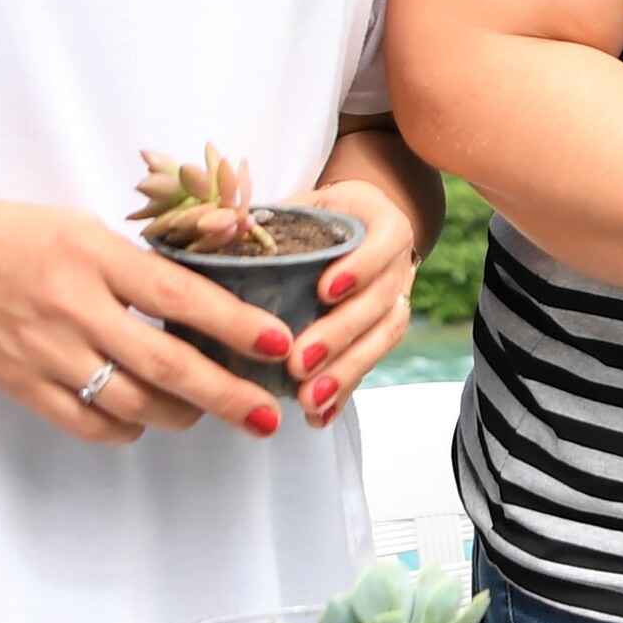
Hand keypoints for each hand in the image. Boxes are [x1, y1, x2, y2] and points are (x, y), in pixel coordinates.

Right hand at [0, 193, 293, 445]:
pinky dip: (126, 430)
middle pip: (166, 365)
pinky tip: (144, 421)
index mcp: (94, 256)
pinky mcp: (20, 385)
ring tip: (208, 410)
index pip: (181, 296)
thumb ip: (136, 265)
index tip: (278, 343)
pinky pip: (87, 424)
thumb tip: (202, 302)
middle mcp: (74, 307)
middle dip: (227, 395)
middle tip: (266, 415)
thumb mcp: (80, 229)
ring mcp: (45, 352)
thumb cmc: (7, 235)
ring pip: (132, 404)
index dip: (235, 324)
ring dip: (181, 415)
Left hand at [287, 173, 423, 425]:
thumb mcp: (296, 205)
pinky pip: (370, 364)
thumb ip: (263, 217)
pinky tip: (318, 416)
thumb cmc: (314, 215)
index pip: (385, 242)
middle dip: (341, 334)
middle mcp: (398, 265)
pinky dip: (344, 393)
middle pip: (382, 302)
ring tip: (308, 399)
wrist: (352, 225)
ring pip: (383, 338)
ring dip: (346, 371)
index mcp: (381, 223)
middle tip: (299, 362)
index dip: (361, 267)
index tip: (325, 290)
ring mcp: (396, 301)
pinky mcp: (381, 334)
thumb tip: (224, 228)